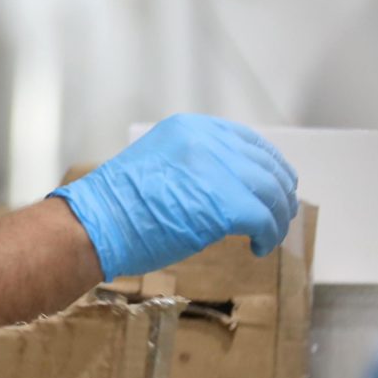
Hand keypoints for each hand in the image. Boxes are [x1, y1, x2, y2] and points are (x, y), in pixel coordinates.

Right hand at [52, 114, 296, 281]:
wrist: (96, 224)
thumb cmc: (117, 206)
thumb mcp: (159, 163)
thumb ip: (195, 165)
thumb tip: (229, 185)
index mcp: (191, 128)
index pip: (248, 141)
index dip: (268, 166)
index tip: (273, 187)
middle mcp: (208, 141)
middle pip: (266, 165)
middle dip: (279, 193)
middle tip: (280, 215)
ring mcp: (218, 170)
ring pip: (271, 192)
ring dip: (277, 217)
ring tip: (271, 236)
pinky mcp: (226, 204)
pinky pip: (265, 220)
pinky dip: (269, 236)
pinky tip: (259, 248)